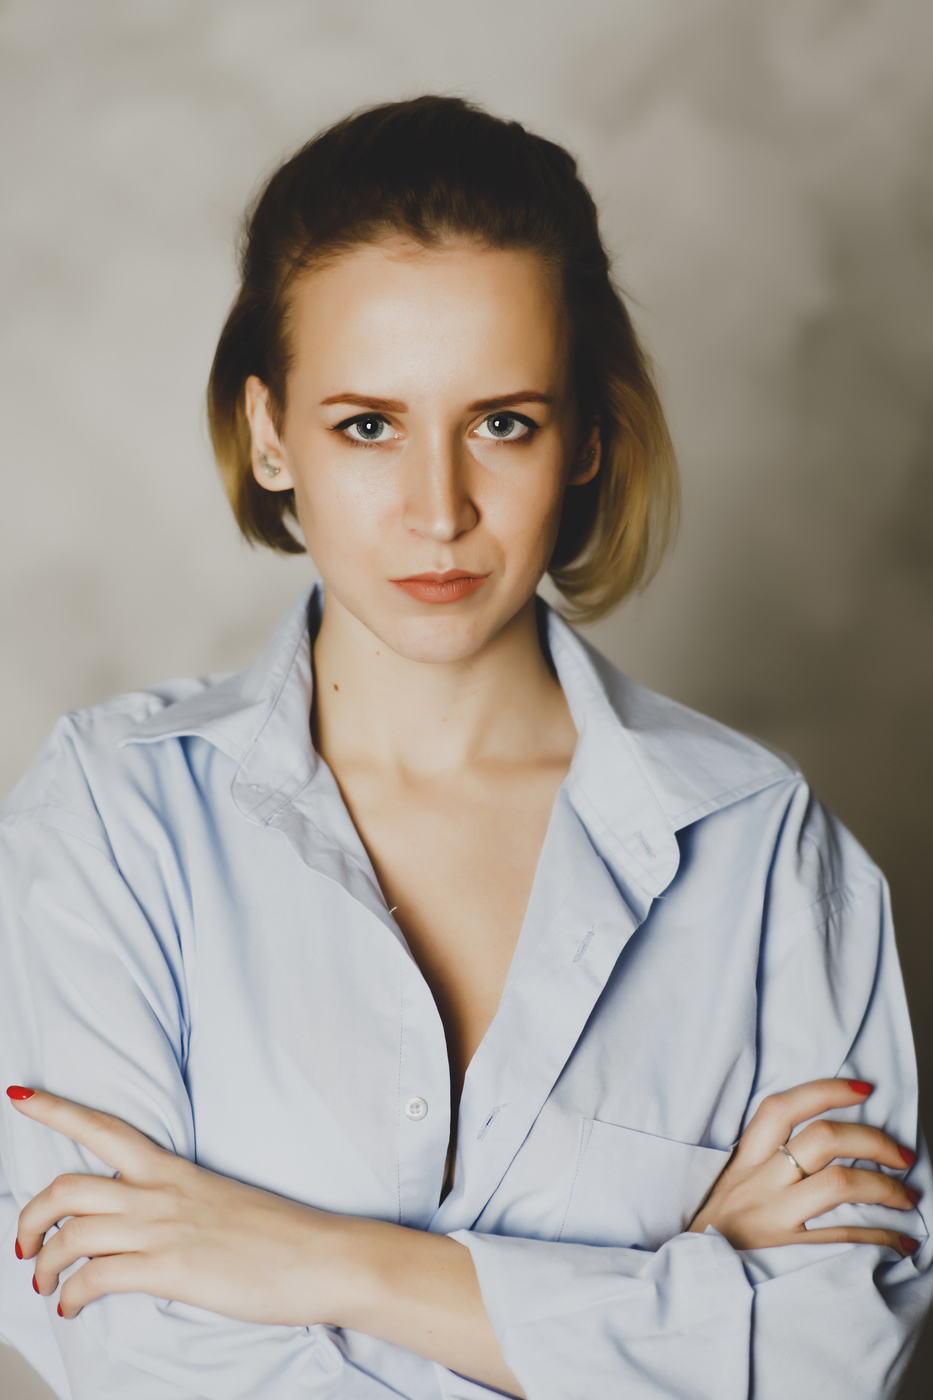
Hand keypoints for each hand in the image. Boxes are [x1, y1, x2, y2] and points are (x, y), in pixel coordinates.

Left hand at [8, 1086, 350, 1322]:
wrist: (322, 1255)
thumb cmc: (281, 1235)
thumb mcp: (221, 1203)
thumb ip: (179, 1208)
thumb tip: (151, 1233)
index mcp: (173, 1170)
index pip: (103, 1129)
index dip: (55, 1110)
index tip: (19, 1098)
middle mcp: (160, 1193)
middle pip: (67, 1187)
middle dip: (30, 1215)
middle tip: (25, 1243)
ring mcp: (163, 1229)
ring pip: (70, 1234)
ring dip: (42, 1263)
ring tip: (44, 1283)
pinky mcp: (169, 1269)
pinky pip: (93, 1278)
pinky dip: (70, 1296)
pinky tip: (73, 1306)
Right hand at [689, 1078, 919, 1254]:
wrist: (688, 1283)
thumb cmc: (716, 1233)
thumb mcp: (729, 1186)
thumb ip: (763, 1162)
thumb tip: (820, 1143)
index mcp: (744, 1161)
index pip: (782, 1108)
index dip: (825, 1090)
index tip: (863, 1089)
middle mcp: (759, 1184)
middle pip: (822, 1139)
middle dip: (873, 1140)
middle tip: (901, 1153)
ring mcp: (774, 1219)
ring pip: (839, 1183)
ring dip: (885, 1187)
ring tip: (907, 1196)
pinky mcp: (788, 1255)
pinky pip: (846, 1237)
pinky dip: (881, 1236)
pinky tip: (900, 1241)